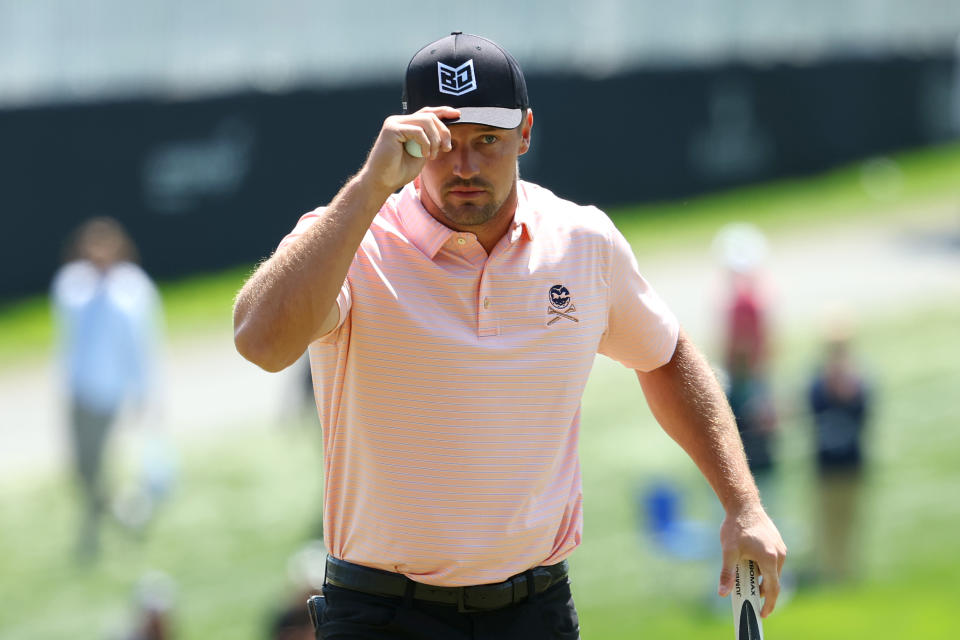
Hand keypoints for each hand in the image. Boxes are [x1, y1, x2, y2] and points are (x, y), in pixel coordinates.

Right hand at [360, 106, 458, 193]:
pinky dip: (426, 143)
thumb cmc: (399, 171)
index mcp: (406, 124)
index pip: (427, 112)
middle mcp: (399, 120)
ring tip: (433, 155)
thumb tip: (446, 133)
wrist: (382, 182)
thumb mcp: (421, 153)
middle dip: (443, 131)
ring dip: (436, 139)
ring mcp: (394, 123)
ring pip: (426, 121)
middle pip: (430, 116)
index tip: (458, 114)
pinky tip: (425, 155)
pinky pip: (418, 131)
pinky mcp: (391, 129)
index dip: (443, 111)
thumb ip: (430, 141)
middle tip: (447, 148)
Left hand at [717, 503, 786, 617]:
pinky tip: (750, 565)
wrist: (744, 504)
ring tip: (746, 578)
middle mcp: (779, 554)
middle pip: (773, 580)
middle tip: (750, 598)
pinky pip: (773, 561)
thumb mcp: (728, 551)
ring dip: (762, 578)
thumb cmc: (736, 527)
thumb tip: (722, 593)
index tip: (763, 613)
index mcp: (770, 558)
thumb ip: (727, 573)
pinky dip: (764, 568)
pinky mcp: (778, 542)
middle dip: (763, 592)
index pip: (773, 588)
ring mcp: (780, 548)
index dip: (769, 603)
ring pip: (773, 570)